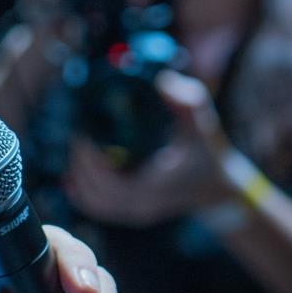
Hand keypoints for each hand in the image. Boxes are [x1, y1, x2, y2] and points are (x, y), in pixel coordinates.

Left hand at [64, 71, 236, 225]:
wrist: (220, 189)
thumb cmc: (209, 155)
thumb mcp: (201, 125)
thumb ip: (186, 102)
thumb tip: (162, 81)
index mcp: (153, 187)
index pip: (108, 182)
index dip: (88, 160)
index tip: (82, 132)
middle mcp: (141, 205)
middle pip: (94, 193)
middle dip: (79, 164)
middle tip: (77, 134)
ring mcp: (135, 211)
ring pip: (92, 203)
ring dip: (78, 177)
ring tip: (76, 149)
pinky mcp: (132, 211)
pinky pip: (99, 207)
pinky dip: (82, 192)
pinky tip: (71, 175)